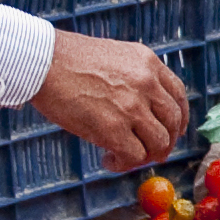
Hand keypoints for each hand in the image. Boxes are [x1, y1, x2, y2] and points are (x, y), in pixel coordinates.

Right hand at [31, 31, 190, 171]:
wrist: (41, 61)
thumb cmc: (67, 59)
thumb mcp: (113, 56)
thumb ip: (133, 76)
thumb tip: (141, 106)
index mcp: (148, 63)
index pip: (178, 95)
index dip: (179, 119)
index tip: (173, 131)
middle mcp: (146, 83)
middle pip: (172, 123)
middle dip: (164, 143)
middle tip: (149, 152)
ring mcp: (132, 107)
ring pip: (158, 144)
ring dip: (144, 157)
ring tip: (122, 156)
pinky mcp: (113, 129)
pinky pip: (134, 157)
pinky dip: (124, 164)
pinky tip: (108, 160)